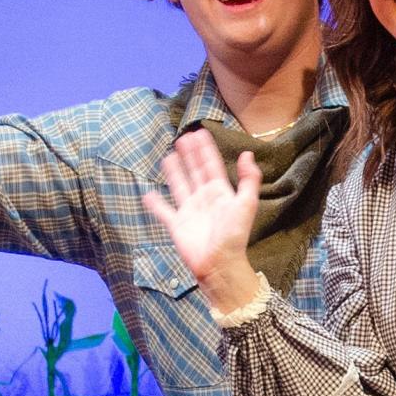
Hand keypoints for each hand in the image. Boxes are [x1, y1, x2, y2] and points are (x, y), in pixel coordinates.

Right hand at [143, 128, 262, 311]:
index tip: (200, 132)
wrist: (219, 263)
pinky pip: (163, 211)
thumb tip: (247, 154)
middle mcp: (204, 199)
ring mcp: (189, 211)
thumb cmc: (235, 235)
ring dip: (174, 171)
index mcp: (220, 193)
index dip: (206, 150)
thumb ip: (248, 179)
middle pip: (195, 171)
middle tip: (183, 137)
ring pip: (179, 185)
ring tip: (169, 156)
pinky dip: (155, 204)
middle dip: (190, 155)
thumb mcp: (246, 204)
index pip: (211, 165)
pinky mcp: (176, 225)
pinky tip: (148, 193)